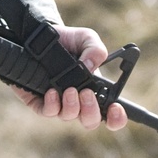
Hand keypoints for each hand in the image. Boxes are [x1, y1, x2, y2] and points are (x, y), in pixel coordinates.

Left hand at [12, 24, 127, 129]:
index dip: (117, 119)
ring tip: (69, 89)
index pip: (110, 114)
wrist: (41, 36)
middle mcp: (79, 101)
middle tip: (86, 93)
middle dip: (91, 111)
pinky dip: (52, 105)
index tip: (116, 109)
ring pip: (69, 117)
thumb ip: (96, 49)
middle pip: (90, 121)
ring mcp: (60, 104)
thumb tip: (91, 67)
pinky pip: (48, 112)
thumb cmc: (68, 40)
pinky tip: (51, 91)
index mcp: (95, 89)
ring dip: (72, 106)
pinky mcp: (41, 102)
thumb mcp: (86, 38)